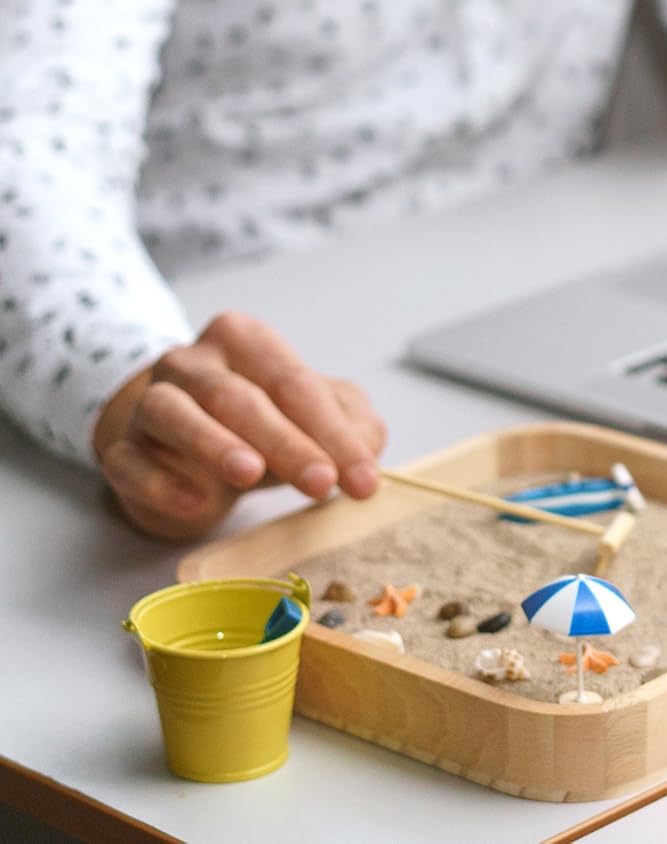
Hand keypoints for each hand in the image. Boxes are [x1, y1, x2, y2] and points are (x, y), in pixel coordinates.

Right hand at [93, 311, 385, 540]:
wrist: (175, 443)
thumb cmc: (257, 421)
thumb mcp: (313, 414)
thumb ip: (350, 425)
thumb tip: (367, 450)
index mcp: (246, 340)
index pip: (295, 382)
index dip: (334, 432)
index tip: (364, 479)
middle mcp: (193, 362)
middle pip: (241, 398)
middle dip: (288, 443)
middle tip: (323, 483)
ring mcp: (150, 402)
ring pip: (177, 415)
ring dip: (215, 445)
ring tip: (250, 473)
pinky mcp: (121, 449)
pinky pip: (132, 463)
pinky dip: (164, 484)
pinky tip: (199, 504)